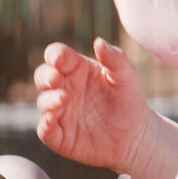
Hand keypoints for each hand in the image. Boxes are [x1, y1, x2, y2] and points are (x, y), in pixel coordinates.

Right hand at [34, 37, 152, 172]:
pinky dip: (44, 126)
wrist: (134, 137)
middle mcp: (64, 89)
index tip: (59, 58)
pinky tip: (50, 120)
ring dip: (49, 99)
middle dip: (45, 76)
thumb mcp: (127, 76)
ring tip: (64, 99)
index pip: (57, 56)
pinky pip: (45, 131)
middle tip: (55, 78)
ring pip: (43, 102)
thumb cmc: (129, 101)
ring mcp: (60, 112)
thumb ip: (115, 58)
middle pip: (43, 76)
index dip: (54, 55)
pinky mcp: (60, 136)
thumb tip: (98, 41)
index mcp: (77, 70)